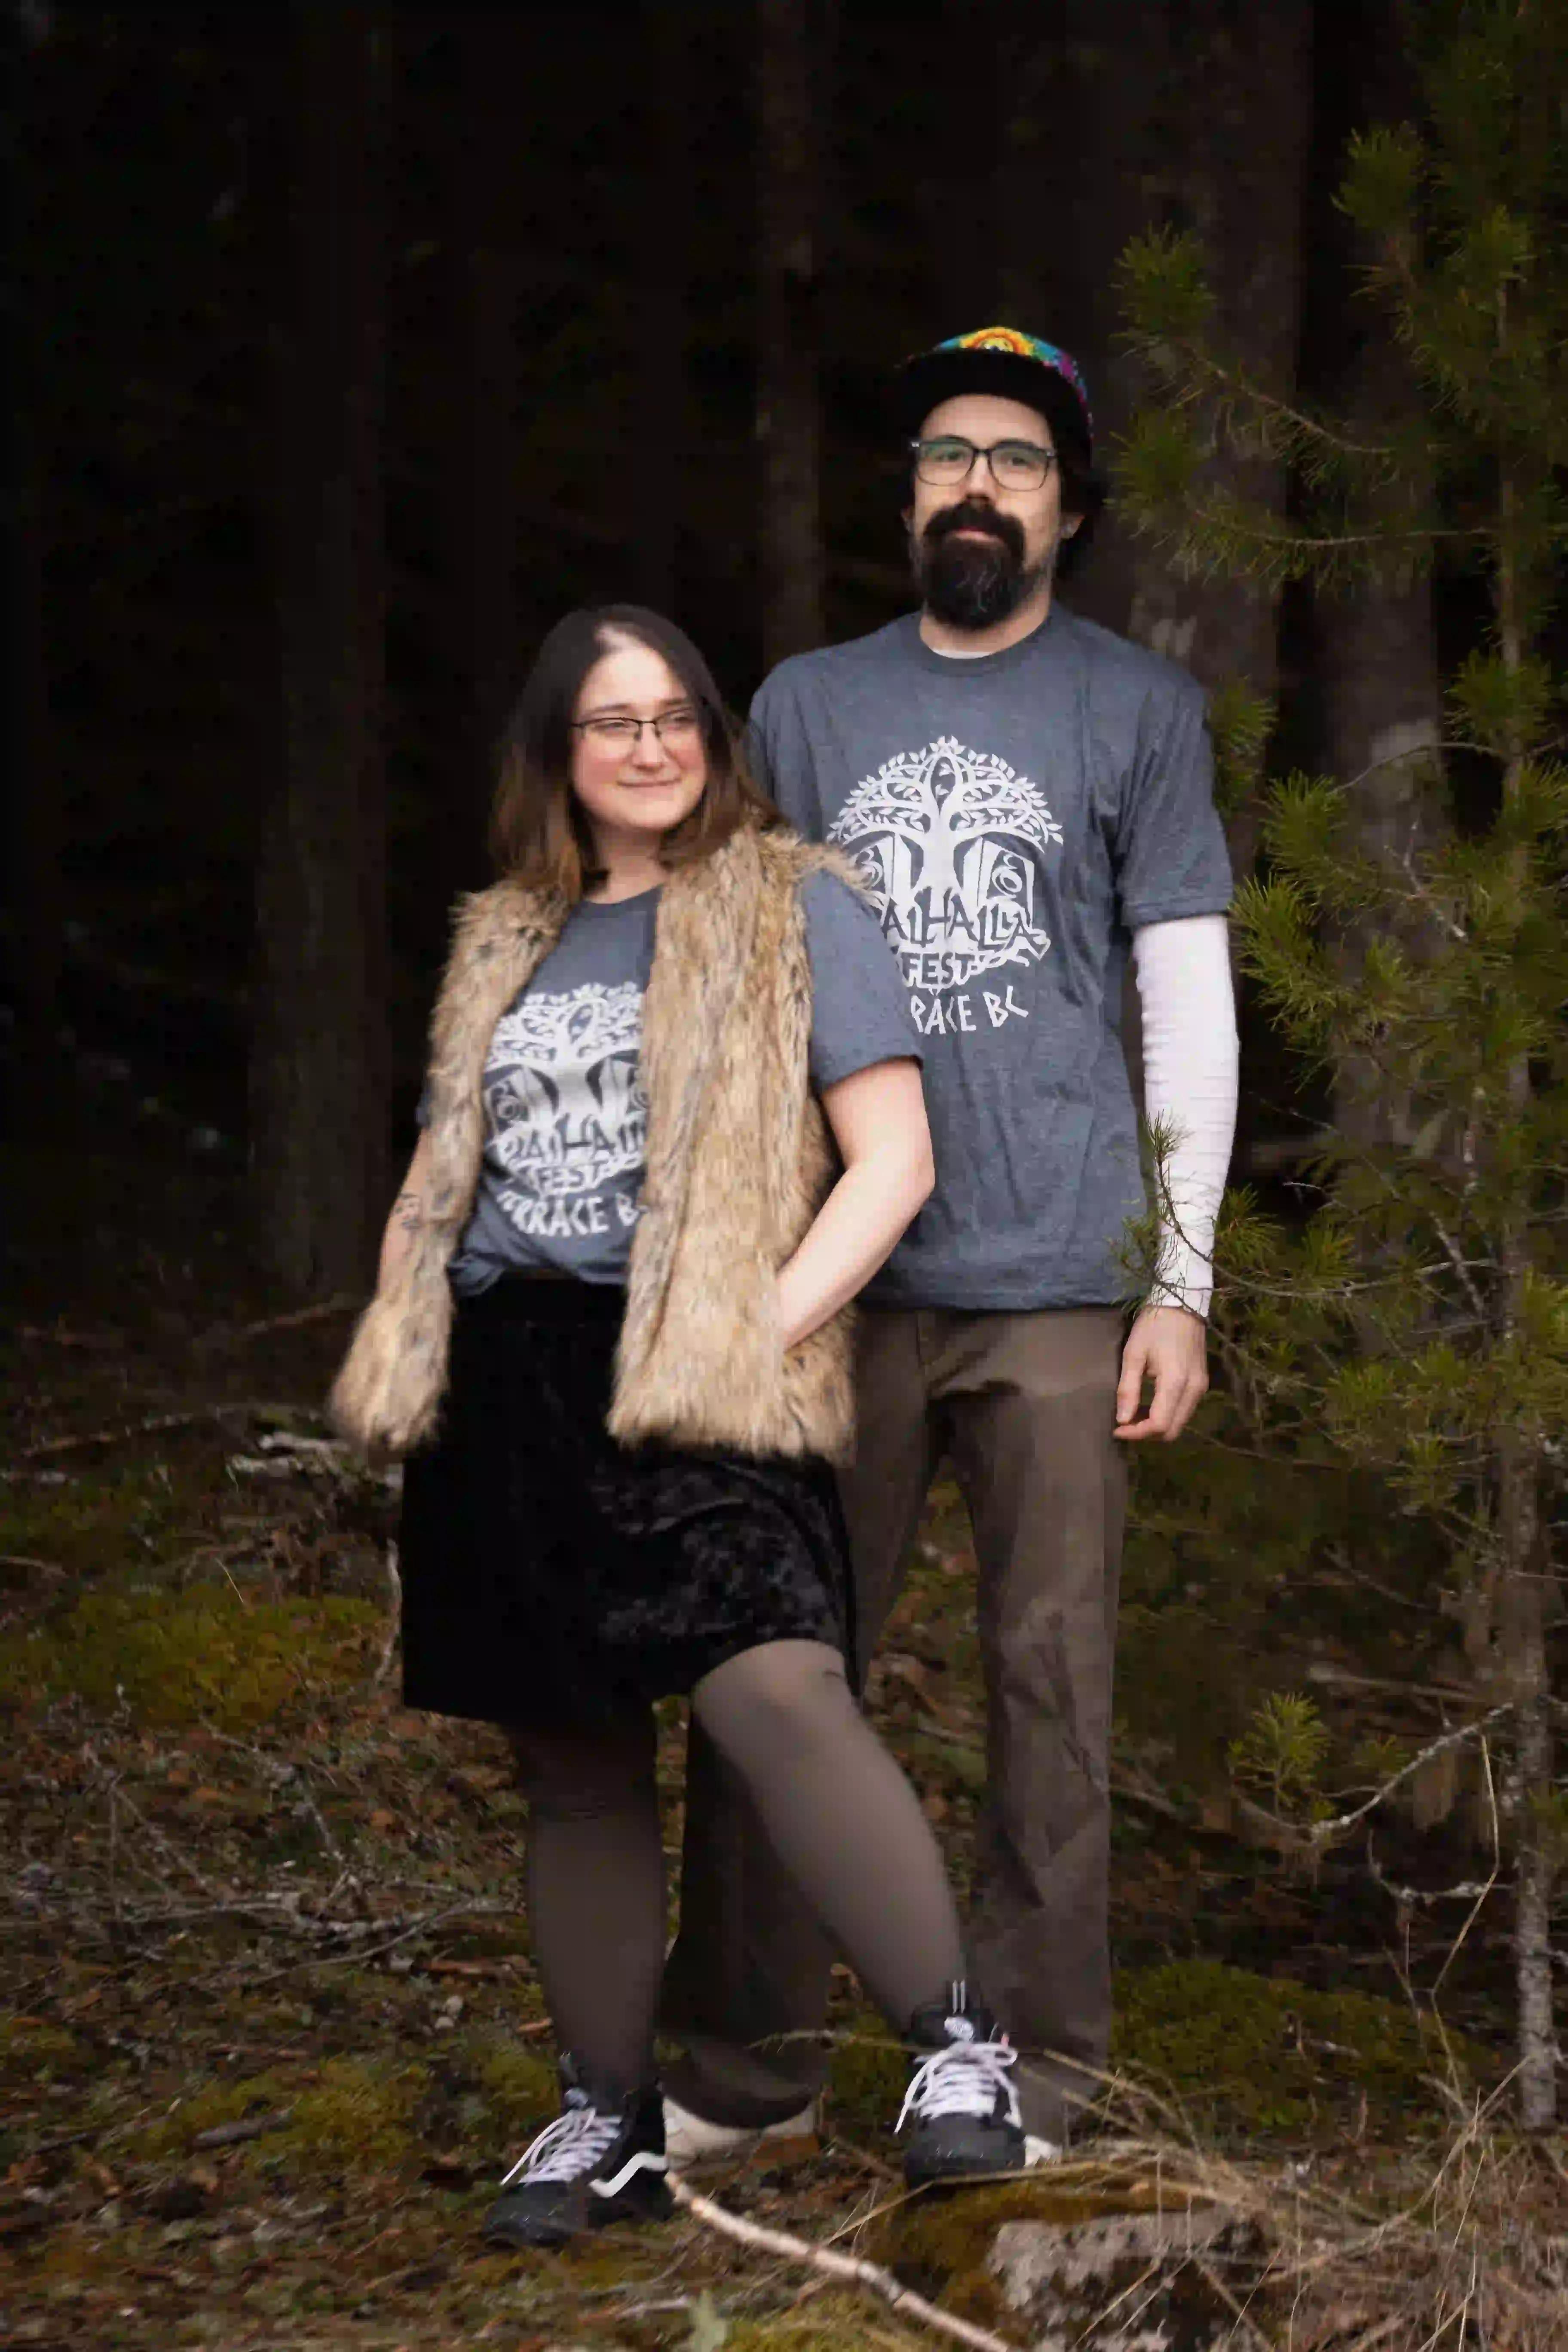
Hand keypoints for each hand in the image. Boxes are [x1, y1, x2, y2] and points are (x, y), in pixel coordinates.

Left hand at [1113, 1304, 1208, 1442]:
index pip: (1159, 1424)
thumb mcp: (1133, 1354)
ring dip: (1157, 1426)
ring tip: (1134, 1416)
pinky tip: (1149, 1407)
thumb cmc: (1153, 1326)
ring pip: (1180, 1423)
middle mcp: (1194, 1390)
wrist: (1181, 1305)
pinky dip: (1167, 1416)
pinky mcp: (1202, 1384)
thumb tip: (1122, 1420)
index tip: (1117, 1429)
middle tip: (1125, 1425)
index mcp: (1176, 1382)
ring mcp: (1201, 1388)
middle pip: (1173, 1431)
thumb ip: (1128, 1389)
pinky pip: (1184, 1411)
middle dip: (1147, 1434)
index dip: (1137, 1433)